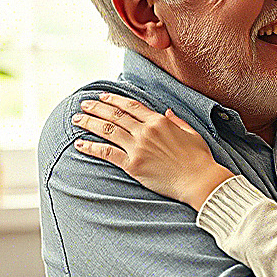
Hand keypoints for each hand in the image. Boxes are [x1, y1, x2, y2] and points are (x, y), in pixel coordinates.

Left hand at [72, 93, 233, 208]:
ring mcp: (138, 147)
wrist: (199, 180)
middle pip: (115, 115)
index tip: (102, 96)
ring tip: (76, 119)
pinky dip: (92, 147)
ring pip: (107, 130)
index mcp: (160, 121)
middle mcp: (146, 131)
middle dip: (96, 108)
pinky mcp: (133, 165)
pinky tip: (80, 144)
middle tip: (83, 104)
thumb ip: (177, 121)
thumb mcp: (191, 133)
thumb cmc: (198, 159)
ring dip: (89, 123)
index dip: (114, 99)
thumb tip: (167, 111)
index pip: (131, 106)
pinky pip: (107, 153)